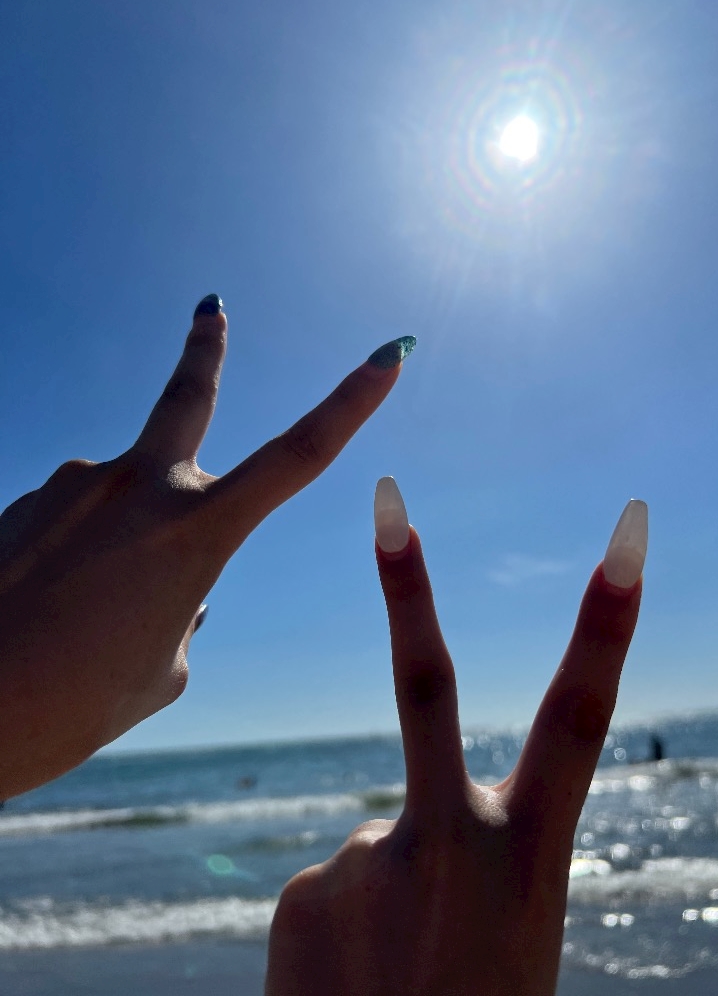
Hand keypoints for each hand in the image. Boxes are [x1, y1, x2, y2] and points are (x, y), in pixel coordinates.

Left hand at [0, 296, 415, 796]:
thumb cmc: (76, 706)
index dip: (352, 402)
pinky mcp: (23, 501)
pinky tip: (47, 607)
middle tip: (212, 306)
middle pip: (186, 396)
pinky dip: (76, 560)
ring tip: (81, 618)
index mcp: (194, 533)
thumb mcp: (164, 667)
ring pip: (121, 501)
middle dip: (205, 348)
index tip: (387, 354)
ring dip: (119, 544)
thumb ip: (182, 604)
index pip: (299, 455)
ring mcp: (72, 486)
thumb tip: (169, 576)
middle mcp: (137, 489)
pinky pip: (73, 523)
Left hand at [266, 479, 647, 995]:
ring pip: (377, 837)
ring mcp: (368, 862)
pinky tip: (351, 984)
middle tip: (388, 500)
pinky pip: (331, 882)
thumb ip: (472, 855)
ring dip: (386, 896)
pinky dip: (344, 923)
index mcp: (533, 858)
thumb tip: (392, 813)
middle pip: (428, 685)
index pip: (580, 716)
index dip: (608, 619)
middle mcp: (451, 845)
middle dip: (409, 585)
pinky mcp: (302, 890)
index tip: (627, 533)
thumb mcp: (511, 934)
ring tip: (392, 977)